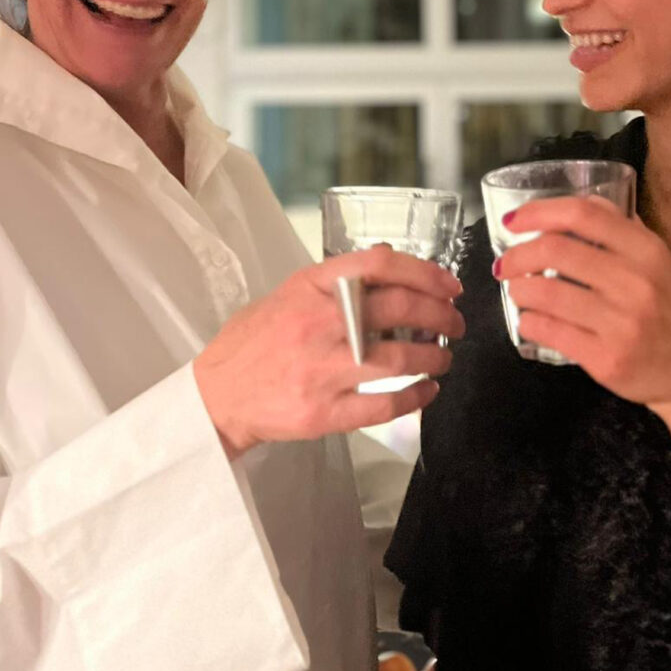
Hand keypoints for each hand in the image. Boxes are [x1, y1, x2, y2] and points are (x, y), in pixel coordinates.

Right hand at [194, 244, 463, 456]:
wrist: (216, 395)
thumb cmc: (255, 341)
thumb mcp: (290, 293)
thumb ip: (338, 278)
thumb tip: (388, 257)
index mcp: (310, 287)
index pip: (378, 265)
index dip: (424, 271)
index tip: (448, 284)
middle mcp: (316, 323)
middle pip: (398, 308)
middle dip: (440, 314)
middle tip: (455, 322)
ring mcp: (319, 370)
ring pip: (397, 359)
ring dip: (434, 357)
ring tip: (444, 356)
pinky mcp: (322, 412)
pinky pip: (382, 406)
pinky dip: (414, 398)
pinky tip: (427, 391)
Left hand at [497, 195, 670, 416]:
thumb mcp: (662, 263)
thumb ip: (624, 233)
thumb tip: (580, 206)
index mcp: (647, 250)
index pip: (583, 215)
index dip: (539, 212)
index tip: (513, 221)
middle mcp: (635, 282)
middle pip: (556, 251)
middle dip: (518, 255)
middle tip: (505, 263)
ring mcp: (621, 322)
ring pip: (546, 293)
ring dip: (519, 289)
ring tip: (518, 291)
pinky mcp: (607, 359)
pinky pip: (550, 331)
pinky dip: (530, 321)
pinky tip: (531, 320)